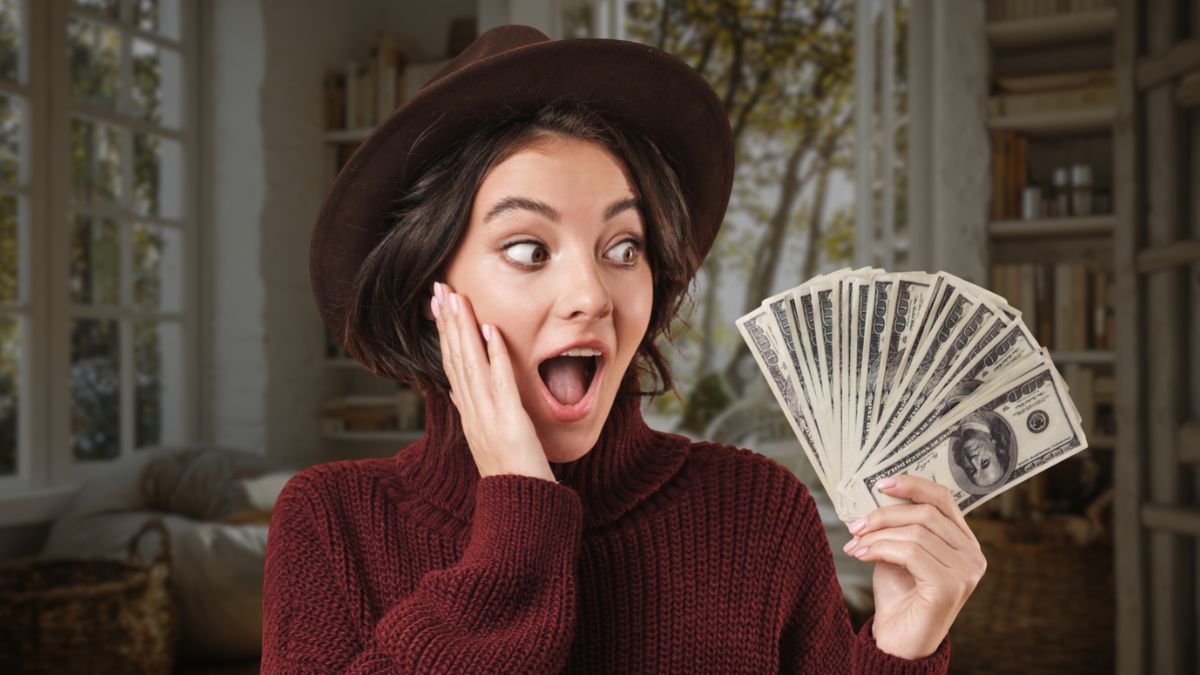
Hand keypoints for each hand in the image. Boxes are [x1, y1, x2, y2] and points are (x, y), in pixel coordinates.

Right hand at [431, 282, 555, 482]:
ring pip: (471, 363)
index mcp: (468, 411)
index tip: (439, 304)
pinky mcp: (509, 419)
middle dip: (447, 320)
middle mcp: (472, 409)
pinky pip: (500, 381)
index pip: (451, 363)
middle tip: (439, 287)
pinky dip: (495, 354)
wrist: (519, 504)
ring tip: (457, 298)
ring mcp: (488, 414)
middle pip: (454, 357)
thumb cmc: (508, 473)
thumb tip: (454, 390)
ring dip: (463, 328)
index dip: (445, 332)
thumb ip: (470, 410)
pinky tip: (490, 330)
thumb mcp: (484, 437)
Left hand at [841, 475, 985, 658]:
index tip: (880, 483)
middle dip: (883, 515)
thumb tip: (874, 495)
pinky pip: (911, 553)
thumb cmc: (898, 595)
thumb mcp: (897, 551)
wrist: (898, 640)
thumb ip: (898, 526)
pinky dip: (881, 549)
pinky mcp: (950, 587)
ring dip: (877, 535)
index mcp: (963, 541)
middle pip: (926, 513)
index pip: (943, 499)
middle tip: (855, 526)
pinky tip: (862, 555)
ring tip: (855, 545)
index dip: (913, 484)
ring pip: (916, 532)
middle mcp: (972, 555)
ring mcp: (965, 572)